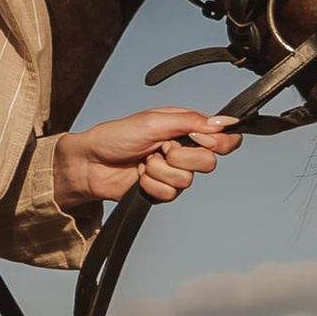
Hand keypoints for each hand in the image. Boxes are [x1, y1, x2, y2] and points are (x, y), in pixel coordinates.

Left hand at [53, 107, 242, 207]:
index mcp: (186, 129)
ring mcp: (173, 172)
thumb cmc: (116, 136)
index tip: (198, 139)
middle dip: (181, 156)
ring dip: (159, 170)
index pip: (222, 138)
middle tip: (161, 148)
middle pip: (208, 162)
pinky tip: (138, 176)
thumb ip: (191, 122)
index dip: (219, 142)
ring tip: (143, 161)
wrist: (91, 164)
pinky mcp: (162, 191)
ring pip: (186, 180)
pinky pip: (169, 194)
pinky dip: (150, 184)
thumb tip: (225, 122)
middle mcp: (184, 151)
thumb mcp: (154, 121)